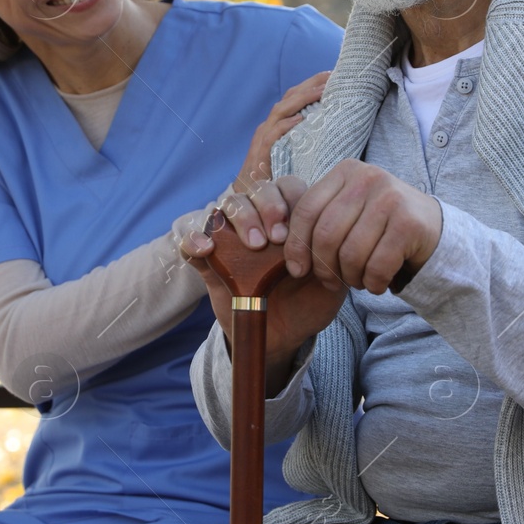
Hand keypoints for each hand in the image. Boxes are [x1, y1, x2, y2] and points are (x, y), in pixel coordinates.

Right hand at [179, 178, 345, 391]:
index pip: (288, 187)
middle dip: (266, 206)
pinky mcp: (207, 259)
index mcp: (292, 218)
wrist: (282, 336)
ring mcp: (232, 237)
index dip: (291, 200)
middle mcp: (260, 220)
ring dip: (239, 218)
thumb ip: (333, 261)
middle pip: (256, 189)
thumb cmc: (308, 303)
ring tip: (253, 246)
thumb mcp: (330, 284)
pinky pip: (190, 237)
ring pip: (226, 205)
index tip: (294, 231)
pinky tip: (206, 249)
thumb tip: (330, 241)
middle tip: (275, 238)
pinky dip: (194, 238)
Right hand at [235, 71, 329, 186]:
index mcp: (279, 124)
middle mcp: (270, 125)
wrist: (251, 198)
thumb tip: (338, 131)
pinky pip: (272, 136)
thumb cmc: (277, 176)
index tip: (334, 75)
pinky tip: (299, 120)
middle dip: (311, 83)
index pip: (296, 97)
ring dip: (302, 99)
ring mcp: (264, 138)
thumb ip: (309, 140)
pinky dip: (285, 126)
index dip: (313, 84)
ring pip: (281, 110)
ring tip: (322, 91)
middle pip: (290, 97)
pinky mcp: (261, 154)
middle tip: (332, 75)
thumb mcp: (295, 153)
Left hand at [270, 159, 441, 291]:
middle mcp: (367, 177)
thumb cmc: (378, 226)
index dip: (296, 246)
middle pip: (326, 235)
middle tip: (331, 282)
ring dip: (351, 277)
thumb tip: (285, 255)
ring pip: (351, 254)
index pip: (306, 210)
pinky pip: (376, 266)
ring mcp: (391, 197)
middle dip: (324, 267)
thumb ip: (317, 221)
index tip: (296, 271)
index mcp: (345, 171)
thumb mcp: (347, 212)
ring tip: (358, 279)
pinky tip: (377, 283)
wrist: (432, 230)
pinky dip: (372, 283)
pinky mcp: (410, 223)